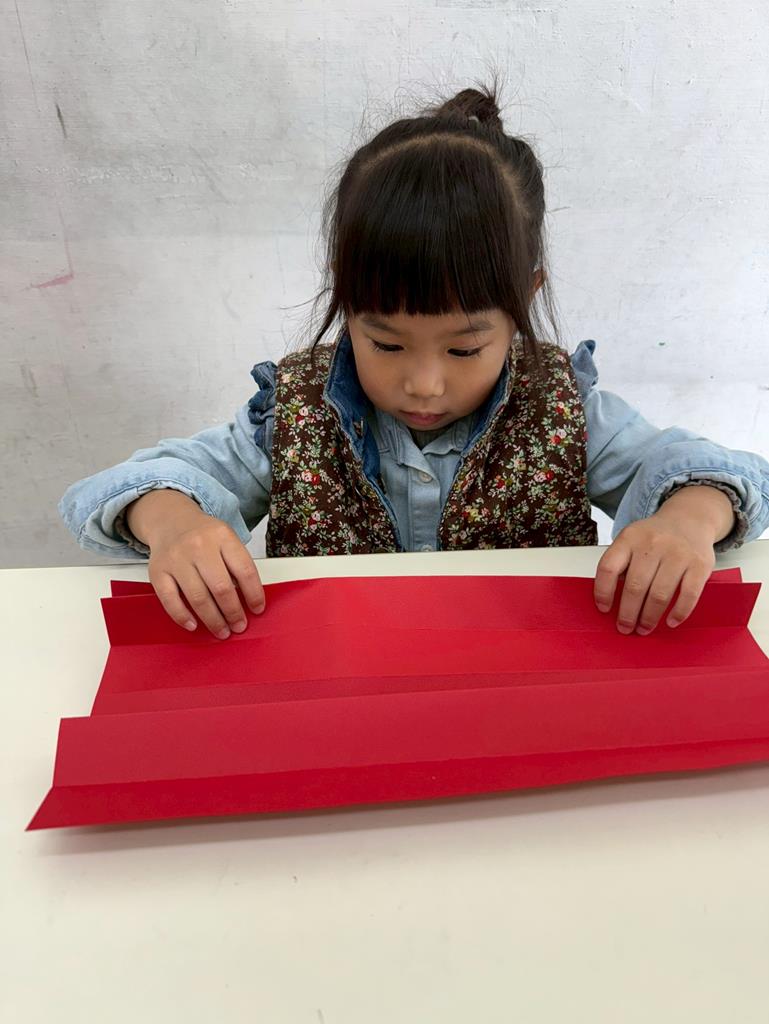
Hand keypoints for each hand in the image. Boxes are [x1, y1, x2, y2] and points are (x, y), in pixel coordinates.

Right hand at [136, 498, 264, 639]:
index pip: (244, 570)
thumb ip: (236, 563)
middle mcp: (198, 546)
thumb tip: (249, 599)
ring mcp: (176, 558)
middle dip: (233, 612)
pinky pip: (170, 599)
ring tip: (222, 630)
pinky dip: (182, 616)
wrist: (170, 521)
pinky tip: (194, 625)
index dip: (254, 594)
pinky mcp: (158, 571)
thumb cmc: (202, 536)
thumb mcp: (225, 538)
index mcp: (222, 536)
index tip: (257, 609)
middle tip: (239, 626)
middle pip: (221, 587)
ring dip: (213, 620)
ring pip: (198, 597)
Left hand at [593, 485, 734, 635]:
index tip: (604, 609)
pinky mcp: (700, 564)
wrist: (690, 519)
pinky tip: (670, 622)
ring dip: (649, 617)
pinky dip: (678, 612)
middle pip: (634, 586)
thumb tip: (609, 601)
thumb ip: (621, 562)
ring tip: (644, 628)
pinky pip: (688, 595)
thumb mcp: (632, 539)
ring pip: (659, 594)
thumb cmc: (656, 537)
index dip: (603, 592)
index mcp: (630, 538)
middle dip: (628, 613)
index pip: (608, 567)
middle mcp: (653, 544)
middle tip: (625, 628)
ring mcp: (678, 553)